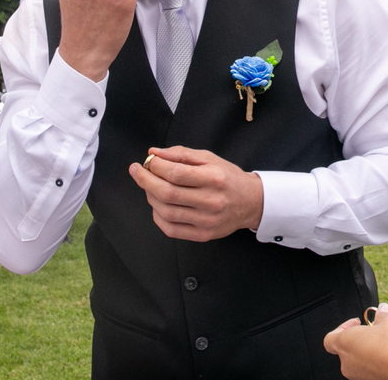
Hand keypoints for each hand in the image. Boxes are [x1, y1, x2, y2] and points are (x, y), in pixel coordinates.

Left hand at [128, 146, 263, 240]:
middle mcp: (211, 201)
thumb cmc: (227, 177)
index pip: (176, 173)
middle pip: (168, 193)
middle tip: (137, 171)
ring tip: (148, 186)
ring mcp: (206, 221)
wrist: (251, 202)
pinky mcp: (203, 235)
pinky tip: (157, 205)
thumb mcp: (209, 158)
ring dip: (150, 197)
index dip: (156, 166)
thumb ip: (181, 154)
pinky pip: (171, 229)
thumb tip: (154, 153)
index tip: (148, 160)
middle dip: (146, 181)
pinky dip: (157, 216)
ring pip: (166, 212)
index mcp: (214, 178)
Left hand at [324, 305, 387, 379]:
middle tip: (374, 332)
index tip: (357, 323)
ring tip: (385, 343)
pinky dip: (375, 363)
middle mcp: (347, 362)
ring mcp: (358, 375)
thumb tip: (382, 310)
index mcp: (345, 343)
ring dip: (368, 351)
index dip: (343, 328)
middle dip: (360, 339)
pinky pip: (368, 370)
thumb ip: (381, 315)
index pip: (330, 338)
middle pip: (346, 349)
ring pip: (358, 361)